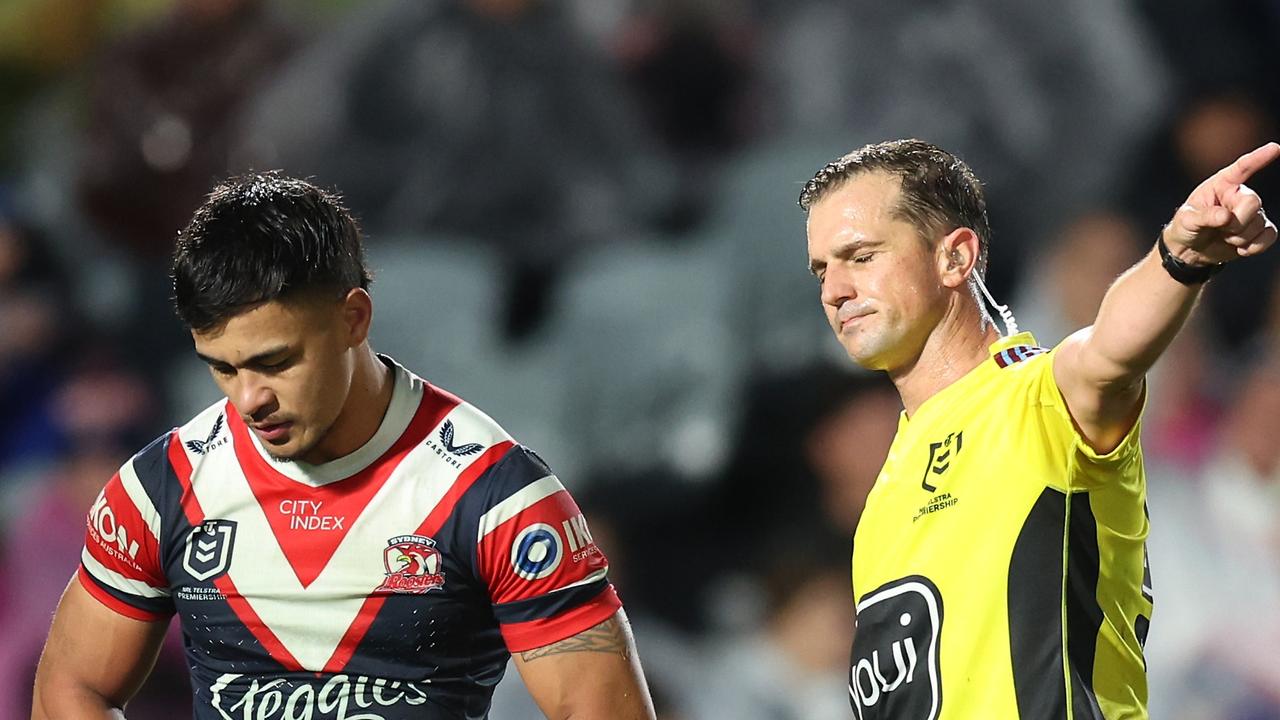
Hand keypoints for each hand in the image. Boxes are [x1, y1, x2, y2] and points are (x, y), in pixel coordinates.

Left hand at [1163, 141, 1278, 264]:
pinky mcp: (1259, 230)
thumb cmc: (1186, 227)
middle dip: (1237, 222)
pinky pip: (1269, 236)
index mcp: (1221, 184)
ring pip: (1259, 224)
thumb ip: (1204, 217)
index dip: (1259, 158)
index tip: (1275, 148)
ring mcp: (1252, 213)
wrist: (1190, 250)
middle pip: (1253, 202)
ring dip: (1239, 238)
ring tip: (1224, 237)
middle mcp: (1239, 195)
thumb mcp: (1186, 220)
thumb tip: (1226, 217)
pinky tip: (1240, 248)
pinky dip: (1255, 247)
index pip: (1242, 168)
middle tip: (1220, 229)